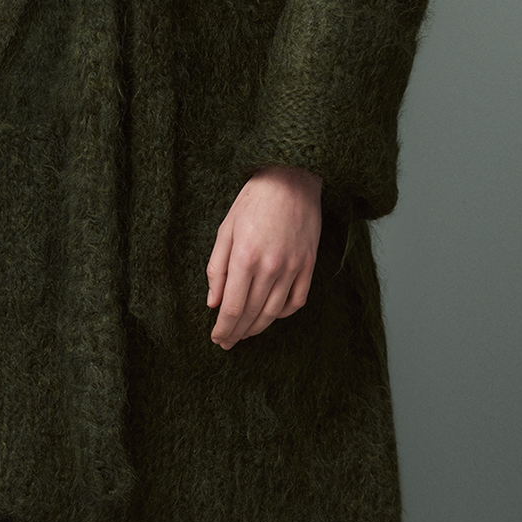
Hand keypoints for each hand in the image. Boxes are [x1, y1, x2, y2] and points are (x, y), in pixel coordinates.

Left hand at [205, 165, 321, 349]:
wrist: (291, 180)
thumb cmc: (253, 202)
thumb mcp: (225, 231)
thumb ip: (216, 269)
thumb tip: (213, 303)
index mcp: (244, 258)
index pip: (232, 308)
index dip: (223, 328)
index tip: (216, 338)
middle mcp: (270, 267)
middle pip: (252, 314)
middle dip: (236, 333)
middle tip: (226, 342)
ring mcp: (293, 268)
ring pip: (273, 313)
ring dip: (257, 328)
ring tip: (245, 333)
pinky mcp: (309, 265)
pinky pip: (297, 301)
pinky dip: (282, 314)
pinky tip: (270, 314)